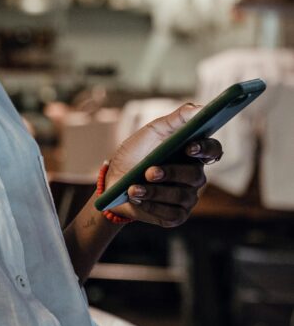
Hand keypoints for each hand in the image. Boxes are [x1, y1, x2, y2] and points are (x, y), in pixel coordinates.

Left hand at [103, 102, 222, 227]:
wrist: (113, 181)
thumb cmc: (136, 154)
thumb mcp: (152, 132)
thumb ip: (176, 119)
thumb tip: (198, 108)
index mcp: (193, 154)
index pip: (213, 150)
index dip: (206, 149)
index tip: (189, 146)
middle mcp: (194, 176)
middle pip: (196, 176)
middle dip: (171, 173)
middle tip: (150, 172)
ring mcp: (187, 198)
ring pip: (182, 197)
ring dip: (155, 192)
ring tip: (134, 188)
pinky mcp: (176, 216)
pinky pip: (172, 214)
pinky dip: (152, 206)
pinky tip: (137, 199)